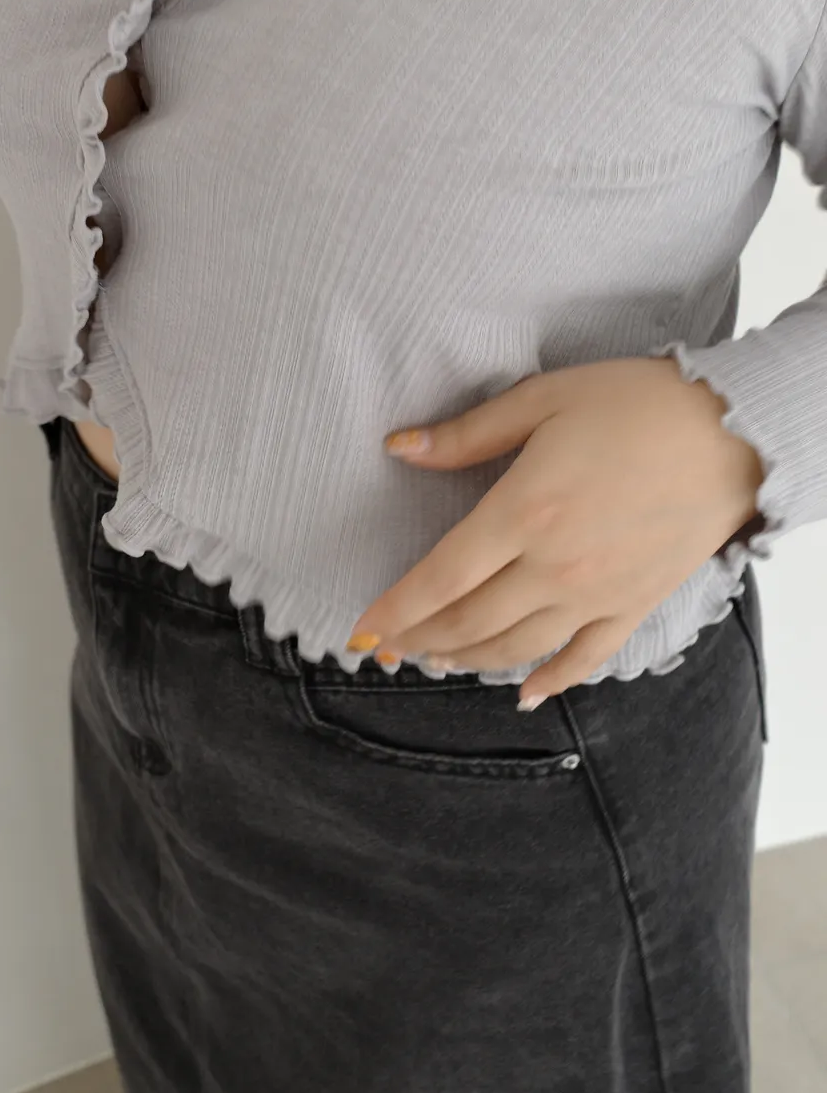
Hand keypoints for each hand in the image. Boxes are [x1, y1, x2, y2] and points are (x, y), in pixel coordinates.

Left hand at [349, 358, 765, 706]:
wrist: (731, 431)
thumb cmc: (635, 403)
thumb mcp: (542, 400)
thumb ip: (468, 434)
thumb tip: (399, 447)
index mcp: (524, 513)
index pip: (441, 579)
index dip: (396, 610)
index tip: (360, 631)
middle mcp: (555, 566)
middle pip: (470, 622)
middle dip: (421, 640)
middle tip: (389, 648)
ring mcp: (596, 594)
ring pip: (517, 648)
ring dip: (469, 660)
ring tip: (436, 661)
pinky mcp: (634, 604)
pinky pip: (584, 658)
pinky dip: (548, 681)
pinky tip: (521, 693)